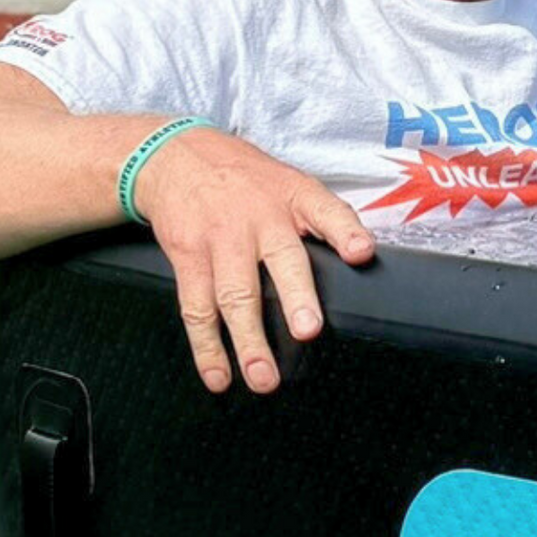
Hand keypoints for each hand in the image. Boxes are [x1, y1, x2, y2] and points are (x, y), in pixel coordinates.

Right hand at [133, 126, 375, 393]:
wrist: (174, 157)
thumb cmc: (247, 181)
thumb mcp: (291, 183)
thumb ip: (326, 219)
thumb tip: (362, 257)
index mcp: (294, 199)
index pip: (327, 211)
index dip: (346, 232)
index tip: (361, 254)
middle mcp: (259, 219)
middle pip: (280, 260)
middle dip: (295, 297)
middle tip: (308, 331)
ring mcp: (221, 240)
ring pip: (234, 296)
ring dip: (248, 341)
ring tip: (263, 378)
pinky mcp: (188, 258)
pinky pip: (196, 309)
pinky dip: (206, 347)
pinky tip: (218, 376)